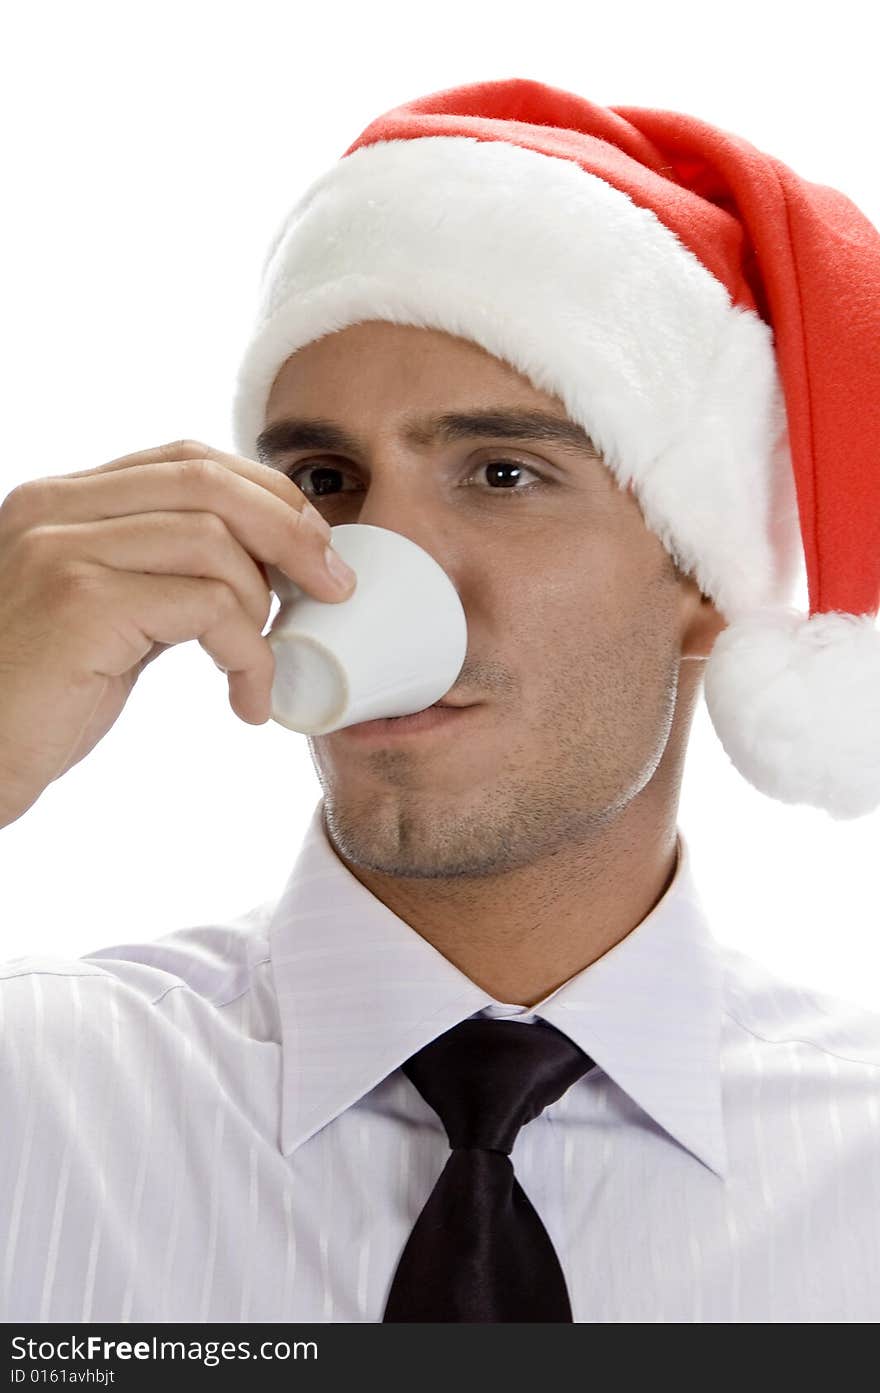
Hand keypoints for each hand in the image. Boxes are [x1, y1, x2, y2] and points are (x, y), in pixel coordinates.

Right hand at [0, 438, 354, 827]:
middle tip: (334, 586)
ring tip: (264, 664)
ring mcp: (63, 550)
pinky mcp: (81, 604)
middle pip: (209, 482)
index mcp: (61, 499)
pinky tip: (246, 698)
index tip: (314, 544)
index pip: (187, 459)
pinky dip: (249, 654)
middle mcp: (55, 507)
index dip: (266, 493)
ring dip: (264, 607)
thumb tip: (258, 564)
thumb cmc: (37, 698)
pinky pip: (207, 606)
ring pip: (214, 542)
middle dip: (290, 531)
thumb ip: (160, 575)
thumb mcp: (104, 614)